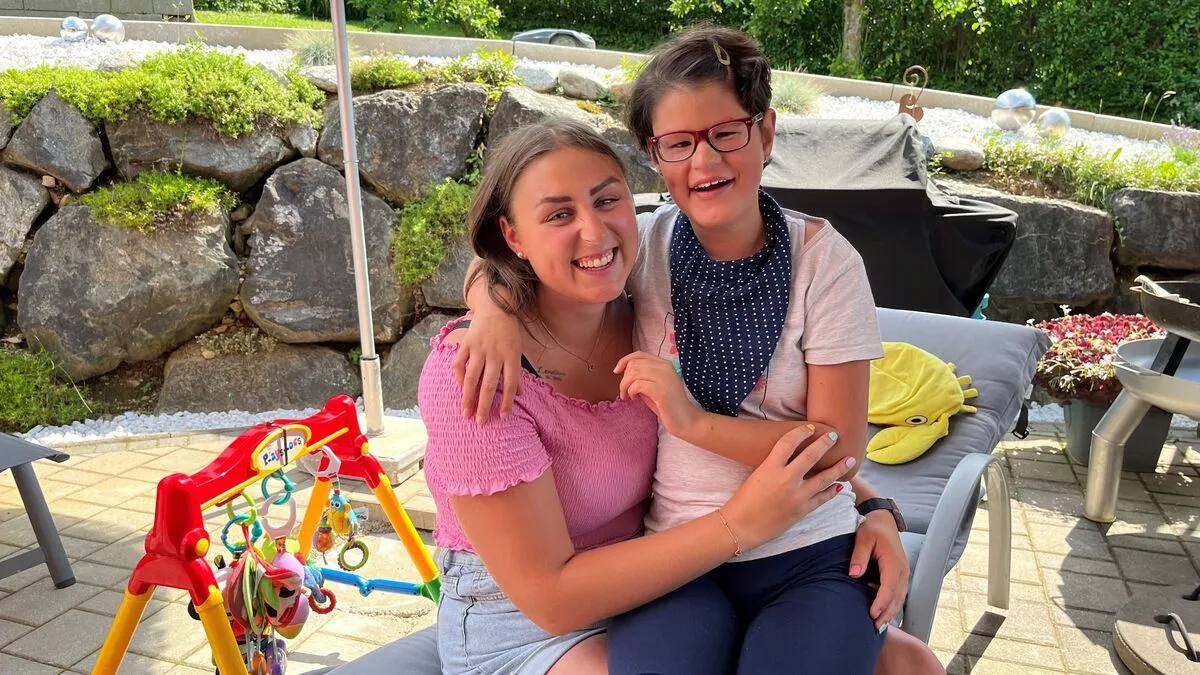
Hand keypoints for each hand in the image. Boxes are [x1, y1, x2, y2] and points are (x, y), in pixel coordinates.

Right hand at [452, 309, 522, 424]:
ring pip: (472, 378)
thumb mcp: (518, 350)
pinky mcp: (466, 343)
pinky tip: (460, 389)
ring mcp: (479, 349)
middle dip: (484, 406)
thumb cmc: (509, 332)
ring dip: (468, 397)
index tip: (503, 417)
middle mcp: (495, 354)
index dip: (507, 402)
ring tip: (466, 413)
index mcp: (511, 356)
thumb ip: (517, 372)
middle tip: (480, 422)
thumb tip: (518, 395)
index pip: (510, 384)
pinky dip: (458, 377)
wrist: (496, 306)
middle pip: (489, 385)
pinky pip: (459, 363)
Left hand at [614, 352, 701, 436]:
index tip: (616, 371)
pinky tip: (635, 399)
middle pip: (634, 364)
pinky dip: (631, 392)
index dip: (624, 361)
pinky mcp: (662, 390)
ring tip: (628, 396)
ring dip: (625, 386)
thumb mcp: (653, 387)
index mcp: (664, 364)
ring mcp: (664, 378)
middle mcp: (665, 367)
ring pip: (633, 373)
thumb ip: (642, 377)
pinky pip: (637, 385)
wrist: (685, 420)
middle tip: (625, 392)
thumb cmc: (667, 406)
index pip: (639, 354)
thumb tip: (624, 372)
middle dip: (624, 378)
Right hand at [722, 426, 854, 552]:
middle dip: (824, 444)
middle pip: (811, 456)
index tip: (809, 428)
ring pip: (824, 478)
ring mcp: (796, 496)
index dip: (801, 432)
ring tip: (850, 460)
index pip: (789, 442)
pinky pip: (822, 498)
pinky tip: (840, 486)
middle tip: (834, 436)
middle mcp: (785, 479)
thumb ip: (774, 466)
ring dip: (838, 468)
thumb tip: (792, 457)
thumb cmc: (744, 500)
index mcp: (770, 467)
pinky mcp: (802, 510)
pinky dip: (832, 491)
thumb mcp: (756, 475)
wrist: (741, 526)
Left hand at [849, 509, 908, 629]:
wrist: (883, 519)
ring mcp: (903, 572)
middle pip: (897, 597)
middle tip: (875, 627)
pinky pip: (898, 592)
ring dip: (891, 611)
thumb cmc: (873, 527)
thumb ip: (859, 556)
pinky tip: (880, 609)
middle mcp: (902, 569)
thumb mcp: (863, 538)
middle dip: (887, 613)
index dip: (881, 602)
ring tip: (878, 624)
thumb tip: (854, 574)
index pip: (889, 587)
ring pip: (900, 597)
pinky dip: (892, 603)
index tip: (872, 614)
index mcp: (894, 561)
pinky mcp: (900, 573)